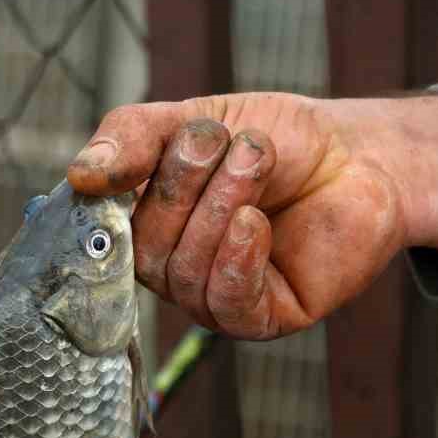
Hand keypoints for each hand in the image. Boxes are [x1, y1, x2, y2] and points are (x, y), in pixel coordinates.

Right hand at [66, 92, 437, 339]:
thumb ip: (134, 138)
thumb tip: (77, 176)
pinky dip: (235, 259)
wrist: (360, 157)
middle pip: (146, 249)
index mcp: (149, 224)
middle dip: (183, 185)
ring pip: (185, 273)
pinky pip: (227, 304)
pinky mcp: (262, 320)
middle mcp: (176, 270)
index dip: (121, 187)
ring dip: (221, 206)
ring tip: (257, 158)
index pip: (105, 224)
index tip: (155, 142)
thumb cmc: (279, 141)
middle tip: (225, 140)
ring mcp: (216, 298)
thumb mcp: (196, 117)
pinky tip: (255, 222)